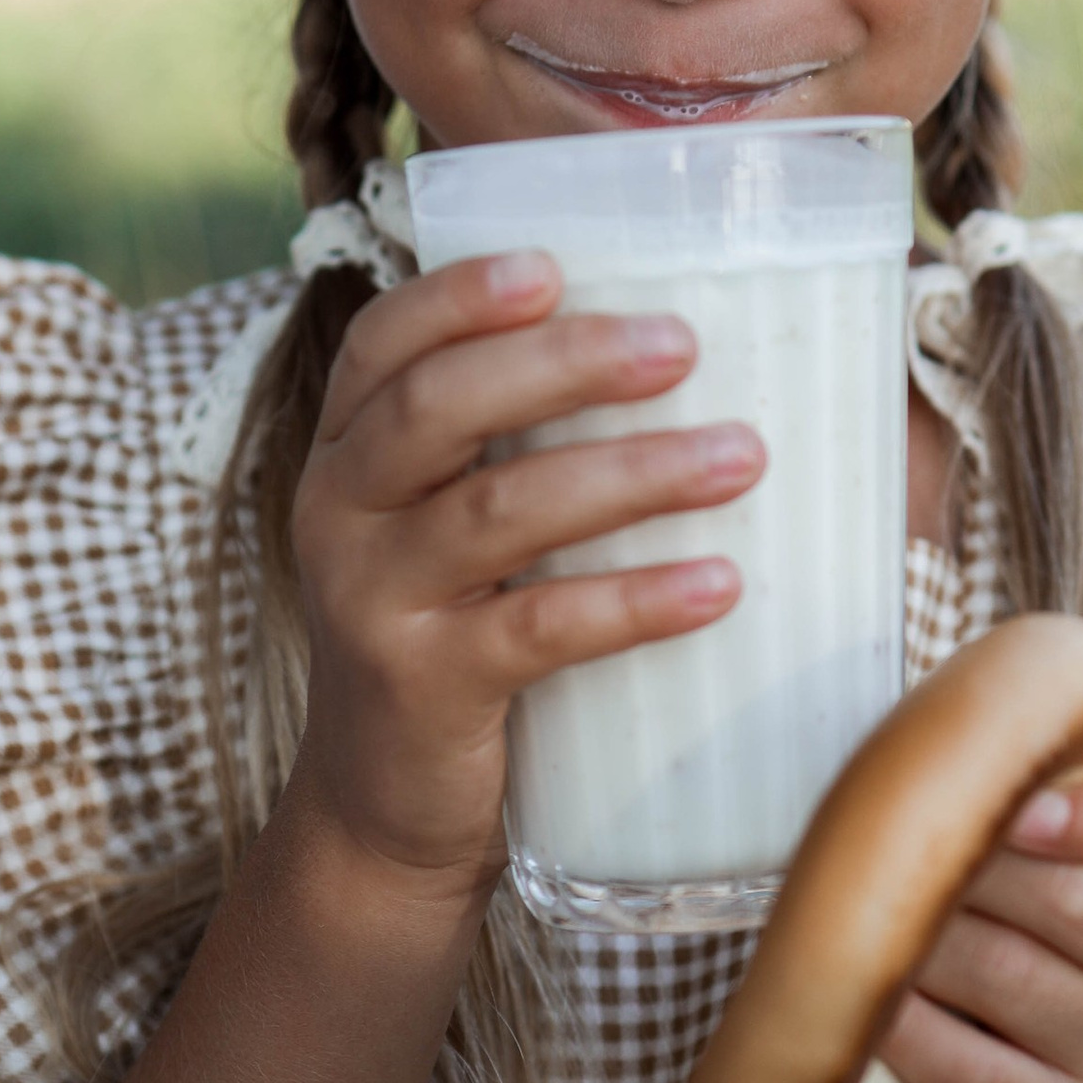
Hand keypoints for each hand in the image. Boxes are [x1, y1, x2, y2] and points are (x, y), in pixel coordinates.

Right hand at [285, 251, 764, 891]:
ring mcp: (373, 603)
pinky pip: (537, 630)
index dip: (459, 296)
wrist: (384, 815)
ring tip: (741, 457)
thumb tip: (696, 374)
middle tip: (681, 345)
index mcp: (348, 456)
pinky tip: (718, 584)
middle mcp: (341, 515)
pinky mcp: (423, 687)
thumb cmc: (454, 645)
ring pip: (499, 513)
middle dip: (564, 364)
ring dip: (631, 475)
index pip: (383, 343)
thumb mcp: (454, 539)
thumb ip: (518, 457)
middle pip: (439, 407)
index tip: (554, 267)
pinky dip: (634, 602)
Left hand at [883, 779, 1082, 1082]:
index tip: (1024, 807)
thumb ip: (1018, 787)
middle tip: (897, 845)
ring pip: (1015, 978)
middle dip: (975, 868)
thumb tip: (941, 737)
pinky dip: (908, 1028)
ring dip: (926, 939)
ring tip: (865, 911)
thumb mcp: (1031, 848)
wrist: (973, 1066)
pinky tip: (868, 1001)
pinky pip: (973, 1071)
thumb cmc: (995, 914)